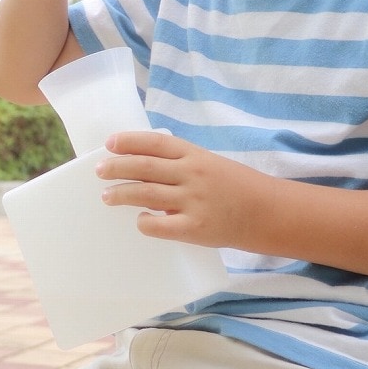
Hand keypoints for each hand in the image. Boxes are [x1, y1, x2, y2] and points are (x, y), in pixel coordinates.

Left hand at [96, 130, 267, 249]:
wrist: (268, 213)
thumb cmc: (235, 187)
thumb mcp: (210, 164)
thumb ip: (180, 164)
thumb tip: (140, 167)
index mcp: (195, 155)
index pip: (155, 143)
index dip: (129, 141)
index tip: (110, 143)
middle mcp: (192, 174)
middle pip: (144, 166)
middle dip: (117, 167)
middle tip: (99, 170)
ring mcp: (193, 201)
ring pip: (145, 194)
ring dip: (120, 193)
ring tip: (106, 196)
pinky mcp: (195, 228)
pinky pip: (159, 225)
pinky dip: (144, 222)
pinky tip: (140, 220)